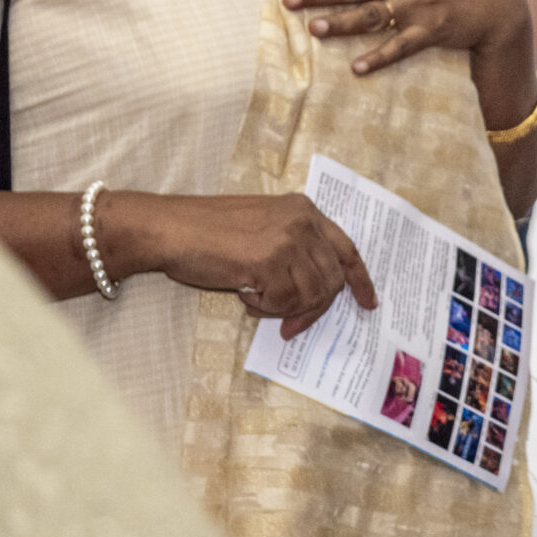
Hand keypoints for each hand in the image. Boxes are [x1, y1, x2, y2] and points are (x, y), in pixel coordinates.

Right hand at [111, 191, 375, 337]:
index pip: (347, 249)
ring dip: (282, 308)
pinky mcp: (270, 260)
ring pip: (310, 294)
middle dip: (314, 309)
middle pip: (332, 279)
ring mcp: (289, 240)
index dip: (359, 280)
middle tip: (289, 326)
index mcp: (305, 210)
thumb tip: (314, 293)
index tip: (368, 303)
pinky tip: (242, 293)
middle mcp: (304, 221)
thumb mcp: (264, 229)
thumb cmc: (206, 233)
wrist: (168, 228)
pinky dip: (263, 308)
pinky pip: (283, 301)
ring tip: (253, 298)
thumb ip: (293, 249)